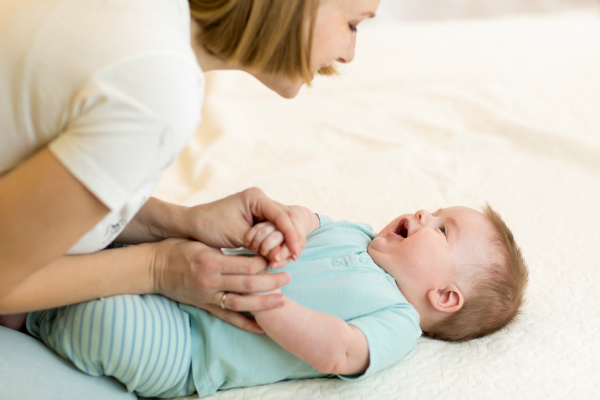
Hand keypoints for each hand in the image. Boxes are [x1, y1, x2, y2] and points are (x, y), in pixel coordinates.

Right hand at [151, 238, 289, 333]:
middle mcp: (211, 281)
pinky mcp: (204, 306)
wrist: (153, 268)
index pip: (246, 264)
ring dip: (263, 304)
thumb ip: (225, 251)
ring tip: (282, 301)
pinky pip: (228, 317)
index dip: (265, 262)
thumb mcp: (202, 244)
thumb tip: (252, 252)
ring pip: (241, 303)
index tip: (277, 258)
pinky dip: (245, 323)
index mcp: (212, 262)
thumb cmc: (177, 249)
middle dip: (270, 282)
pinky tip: (261, 328)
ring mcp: (208, 296)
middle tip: (288, 278)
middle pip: (247, 283)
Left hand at [186, 188, 304, 259]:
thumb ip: (256, 243)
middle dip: (294, 238)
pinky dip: (281, 243)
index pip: (281, 215)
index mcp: (255, 197)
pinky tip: (282, 256)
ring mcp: (262, 211)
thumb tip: (277, 255)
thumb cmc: (209, 225)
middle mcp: (262, 201)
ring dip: (289, 241)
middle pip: (289, 218)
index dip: (291, 234)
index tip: (295, 251)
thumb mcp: (233, 234)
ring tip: (289, 258)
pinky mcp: (260, 221)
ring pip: (286, 225)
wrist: (192, 224)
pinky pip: (277, 231)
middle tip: (295, 256)